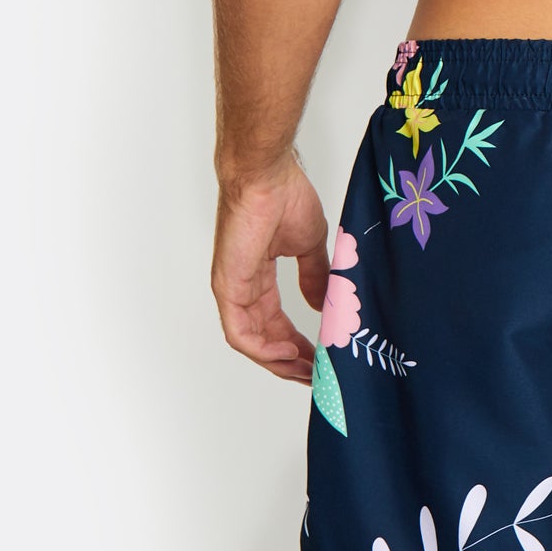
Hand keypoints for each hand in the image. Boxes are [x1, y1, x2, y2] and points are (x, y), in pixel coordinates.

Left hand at [211, 158, 329, 379]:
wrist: (268, 175)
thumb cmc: (285, 196)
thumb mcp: (309, 244)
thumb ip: (314, 275)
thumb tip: (323, 302)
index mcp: (258, 277)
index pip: (276, 323)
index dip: (299, 344)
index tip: (322, 358)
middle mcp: (242, 288)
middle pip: (264, 339)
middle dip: (291, 361)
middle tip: (318, 375)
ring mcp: (233, 289)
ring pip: (251, 341)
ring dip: (279, 361)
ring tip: (308, 370)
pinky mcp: (227, 287)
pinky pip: (239, 332)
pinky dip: (263, 348)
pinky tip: (289, 352)